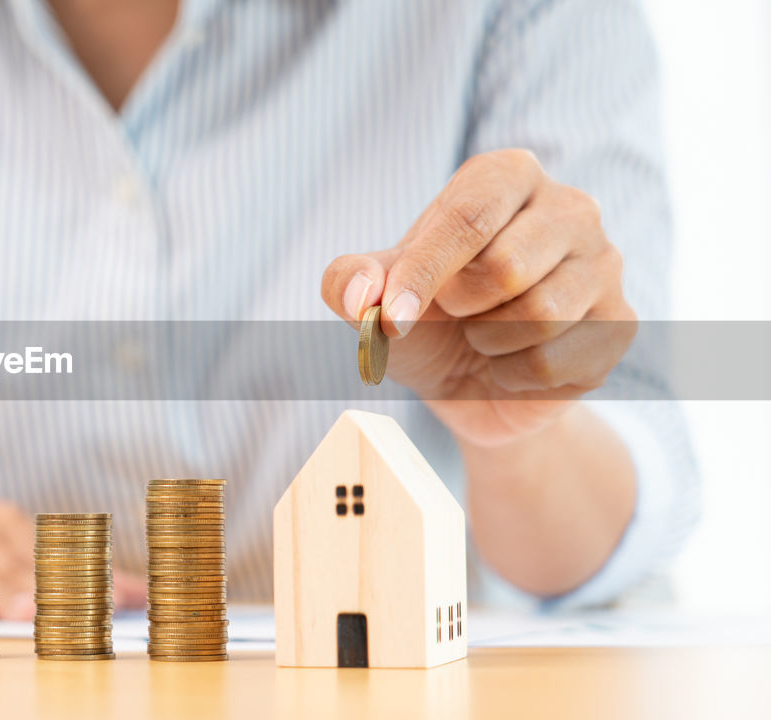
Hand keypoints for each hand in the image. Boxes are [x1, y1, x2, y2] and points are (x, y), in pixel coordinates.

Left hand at [321, 149, 635, 446]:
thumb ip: (350, 281)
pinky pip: (556, 363)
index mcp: (507, 176)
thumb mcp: (376, 298)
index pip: (468, 215)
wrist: (470, 385)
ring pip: (540, 318)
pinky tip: (511, 362)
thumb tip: (360, 293)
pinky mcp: (620, 323)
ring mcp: (605, 264)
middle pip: (507, 268)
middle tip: (456, 312)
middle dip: (461, 308)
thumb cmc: (426, 319)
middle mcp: (570, 207)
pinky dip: (512, 377)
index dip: (424, 274)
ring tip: (484, 334)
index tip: (392, 318)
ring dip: (488, 343)